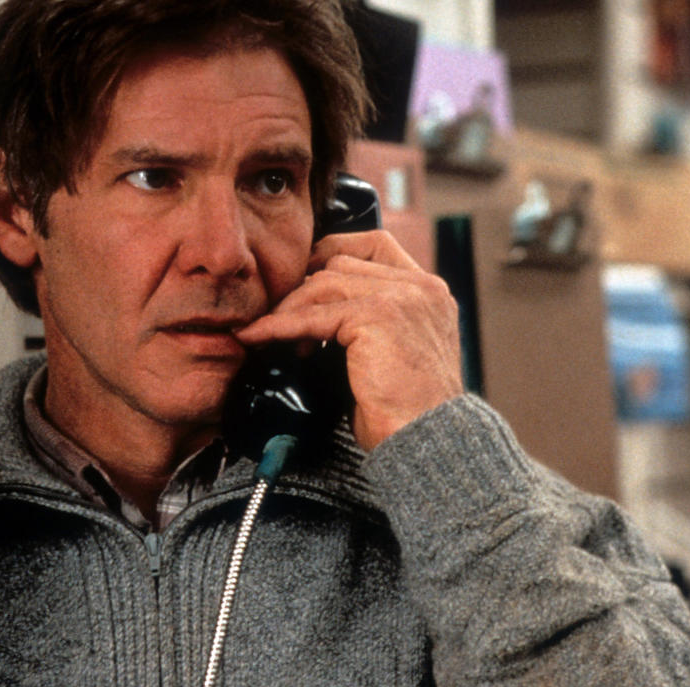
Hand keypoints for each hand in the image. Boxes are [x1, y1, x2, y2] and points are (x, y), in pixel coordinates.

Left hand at [236, 230, 464, 449]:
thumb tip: (311, 313)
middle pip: (342, 261)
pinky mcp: (378, 315)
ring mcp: (402, 297)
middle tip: (280, 318)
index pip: (376, 245)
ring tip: (271, 335)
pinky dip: (279, 326)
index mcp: (430, 293)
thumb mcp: (389, 353)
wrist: (425, 440)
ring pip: (324, 282)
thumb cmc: (404, 412)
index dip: (332, 254)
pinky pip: (313, 314)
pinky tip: (259, 337)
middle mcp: (422, 287)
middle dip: (302, 286)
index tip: (303, 280)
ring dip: (289, 308)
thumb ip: (363, 323)